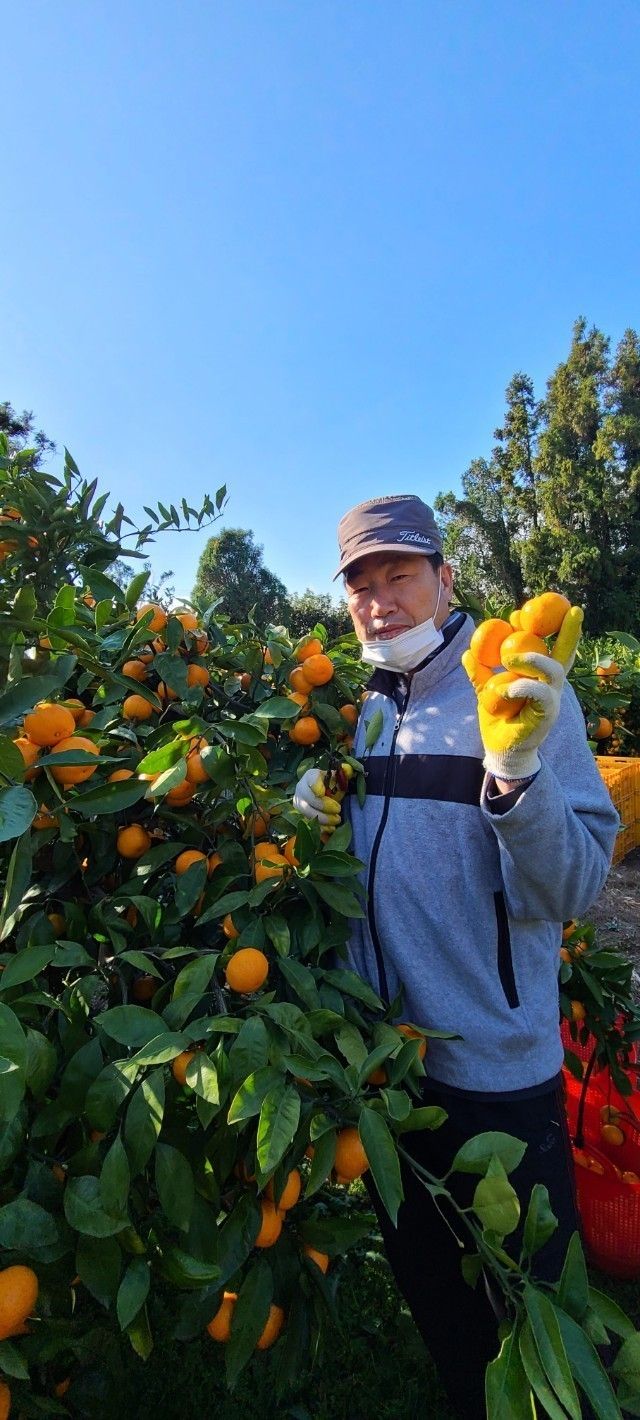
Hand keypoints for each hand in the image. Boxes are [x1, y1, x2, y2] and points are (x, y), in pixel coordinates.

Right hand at [293, 767, 342, 827]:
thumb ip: (344, 773)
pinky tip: (331, 828)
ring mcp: (299, 803)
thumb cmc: (331, 785)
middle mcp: (301, 789)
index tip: (323, 793)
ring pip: (307, 812)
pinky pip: (308, 823)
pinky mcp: (301, 815)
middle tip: (338, 809)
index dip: (316, 786)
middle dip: (323, 805)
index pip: (311, 780)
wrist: (323, 794)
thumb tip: (348, 770)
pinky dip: (320, 827)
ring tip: (337, 820)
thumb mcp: (338, 778)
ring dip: (323, 818)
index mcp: (310, 776)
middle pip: (308, 798)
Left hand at [462, 605, 583, 781]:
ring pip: (553, 669)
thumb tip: (467, 652)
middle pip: (565, 652)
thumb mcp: (486, 691)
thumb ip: (480, 672)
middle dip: (571, 630)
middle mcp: (550, 683)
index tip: (520, 613)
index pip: (547, 645)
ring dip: (534, 659)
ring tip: (510, 658)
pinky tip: (505, 689)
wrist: (501, 749)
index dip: (540, 626)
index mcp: (539, 674)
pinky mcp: (548, 713)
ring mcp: (552, 697)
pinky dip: (522, 687)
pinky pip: (541, 694)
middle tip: (572, 610)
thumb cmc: (499, 718)